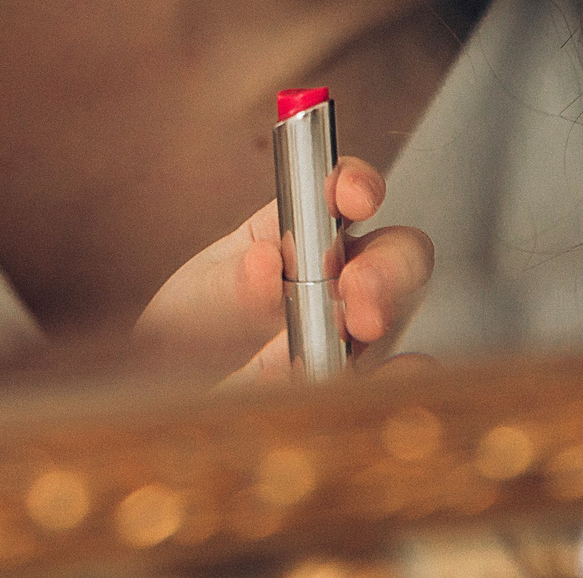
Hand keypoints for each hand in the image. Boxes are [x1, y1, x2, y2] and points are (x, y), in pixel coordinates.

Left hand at [132, 156, 433, 384]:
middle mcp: (339, 276)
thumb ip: (231, 285)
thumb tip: (266, 263)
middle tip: (356, 287)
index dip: (356, 185)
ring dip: (386, 310)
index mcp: (298, 233)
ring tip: (358, 327)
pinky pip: (395, 380)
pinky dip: (401, 375)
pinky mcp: (357, 388)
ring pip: (399, 310)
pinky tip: (391, 375)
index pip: (341, 191)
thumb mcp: (197, 302)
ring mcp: (354, 334)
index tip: (354, 198)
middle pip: (394, 252)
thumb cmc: (193, 334)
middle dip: (386, 264)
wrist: (181, 397)